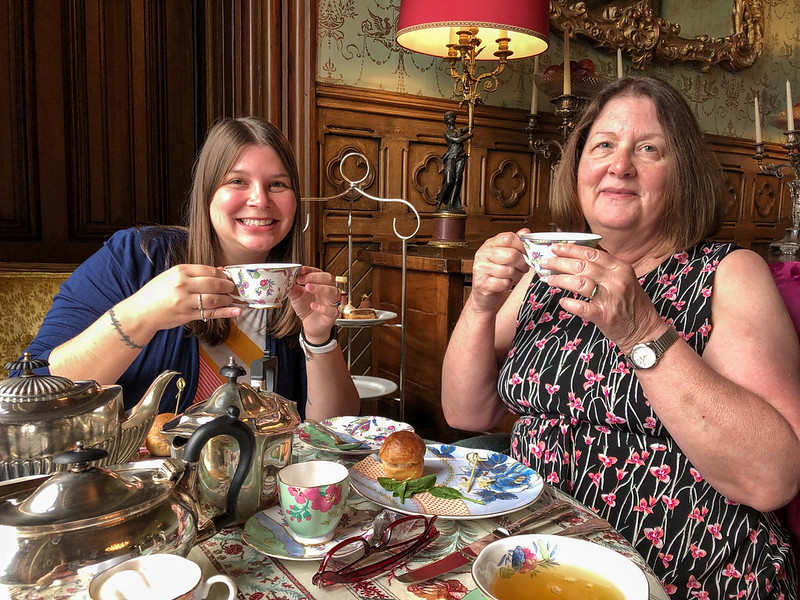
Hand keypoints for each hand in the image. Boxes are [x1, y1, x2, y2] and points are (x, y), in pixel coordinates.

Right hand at [125, 264, 239, 332]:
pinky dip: (226, 312)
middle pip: (214, 284)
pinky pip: (211, 313)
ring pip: (214, 299)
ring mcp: (186, 301)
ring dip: (227, 299)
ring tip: (231, 299)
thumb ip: (194, 273)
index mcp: (180, 271)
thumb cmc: (156, 293)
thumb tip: (219, 271)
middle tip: (233, 288)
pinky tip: (235, 311)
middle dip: (228, 286)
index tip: (228, 277)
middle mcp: (183, 285)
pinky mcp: (188, 315)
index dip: (222, 275)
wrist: (141, 312)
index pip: (208, 270)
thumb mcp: (172, 276)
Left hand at [288, 267, 340, 342]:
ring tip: (308, 288)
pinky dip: (323, 308)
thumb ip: (291, 287)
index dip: (310, 270)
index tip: (300, 271)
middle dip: (316, 277)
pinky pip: (332, 310)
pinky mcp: (332, 315)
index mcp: (321, 284)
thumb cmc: (306, 308)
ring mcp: (332, 303)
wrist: (310, 325)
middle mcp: (329, 291)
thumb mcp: (296, 295)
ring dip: (321, 288)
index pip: (319, 272)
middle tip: (303, 280)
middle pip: (329, 279)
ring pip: (333, 292)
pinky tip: (313, 306)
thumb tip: (285, 278)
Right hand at [470, 231, 530, 312]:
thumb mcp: (506, 256)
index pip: (508, 238)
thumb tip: (526, 232)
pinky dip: (508, 285)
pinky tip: (504, 284)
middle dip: (522, 263)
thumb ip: (515, 243)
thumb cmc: (496, 274)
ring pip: (509, 270)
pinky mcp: (482, 284)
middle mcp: (483, 254)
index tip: (527, 253)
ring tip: (512, 277)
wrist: (483, 294)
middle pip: (511, 254)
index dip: (522, 246)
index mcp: (489, 244)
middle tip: (523, 268)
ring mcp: (480, 269)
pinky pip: (504, 283)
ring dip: (516, 276)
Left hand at [543, 244, 664, 351]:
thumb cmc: (630, 303)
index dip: (571, 249)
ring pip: (579, 283)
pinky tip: (562, 301)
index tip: (555, 247)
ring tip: (549, 279)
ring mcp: (611, 299)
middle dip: (559, 262)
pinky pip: (581, 307)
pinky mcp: (605, 316)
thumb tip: (582, 250)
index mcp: (621, 268)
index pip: (592, 253)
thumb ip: (605, 265)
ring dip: (560, 280)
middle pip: (582, 266)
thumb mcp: (624, 277)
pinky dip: (569, 303)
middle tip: (545, 262)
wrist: (644, 330)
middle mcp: (617, 280)